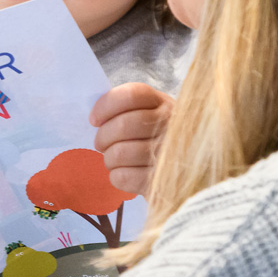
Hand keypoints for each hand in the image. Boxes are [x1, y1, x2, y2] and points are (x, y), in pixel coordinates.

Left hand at [90, 82, 173, 196]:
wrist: (183, 171)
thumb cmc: (154, 138)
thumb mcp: (148, 114)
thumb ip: (124, 110)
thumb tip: (97, 119)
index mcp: (163, 104)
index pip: (131, 95)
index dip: (106, 106)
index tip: (94, 120)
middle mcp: (171, 125)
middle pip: (124, 125)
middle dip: (103, 137)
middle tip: (100, 144)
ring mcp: (169, 153)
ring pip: (121, 153)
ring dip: (109, 158)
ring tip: (113, 159)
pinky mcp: (162, 180)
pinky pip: (125, 177)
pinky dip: (116, 176)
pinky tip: (123, 172)